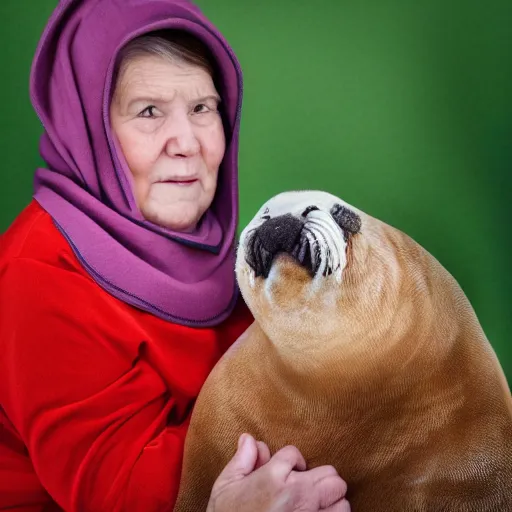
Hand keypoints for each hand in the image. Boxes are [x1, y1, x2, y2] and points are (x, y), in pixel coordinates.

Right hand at [206, 433, 349, 511]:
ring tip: (316, 503)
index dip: (290, 461)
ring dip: (330, 498)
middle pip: (329, 473)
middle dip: (318, 477)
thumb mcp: (226, 486)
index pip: (294, 453)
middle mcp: (296, 493)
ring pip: (340, 495)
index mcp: (273, 476)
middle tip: (307, 486)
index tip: (286, 472)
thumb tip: (249, 438)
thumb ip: (241, 459)